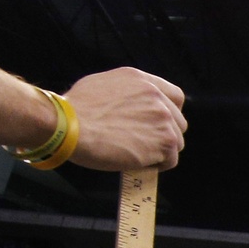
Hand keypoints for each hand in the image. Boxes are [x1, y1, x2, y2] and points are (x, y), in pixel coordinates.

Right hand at [64, 67, 187, 170]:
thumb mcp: (103, 85)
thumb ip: (126, 94)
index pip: (175, 97)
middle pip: (178, 122)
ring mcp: (163, 119)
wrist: (70, 126)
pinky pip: (170, 160)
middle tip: (143, 145)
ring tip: (136, 156)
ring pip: (176, 142)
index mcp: (142, 81)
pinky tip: (137, 164)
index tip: (158, 125)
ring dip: (159, 152)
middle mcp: (157, 97)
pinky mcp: (164, 141)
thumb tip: (129, 107)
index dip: (169, 113)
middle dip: (163, 135)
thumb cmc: (75, 110)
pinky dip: (156, 166)